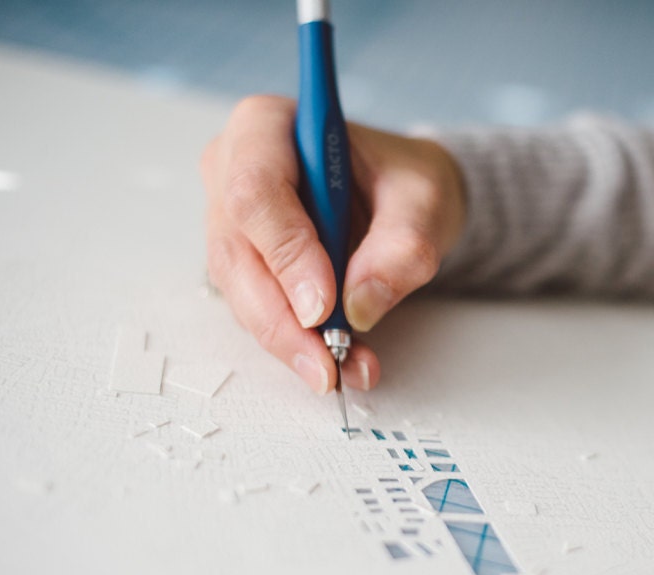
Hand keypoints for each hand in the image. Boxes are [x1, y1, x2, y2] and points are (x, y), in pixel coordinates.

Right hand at [200, 95, 466, 393]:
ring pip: (241, 292)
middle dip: (283, 318)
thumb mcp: (424, 199)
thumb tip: (361, 303)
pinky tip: (337, 363)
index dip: (285, 253)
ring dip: (291, 341)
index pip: (256, 190)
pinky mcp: (243, 264)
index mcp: (268, 126)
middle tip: (328, 362)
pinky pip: (257, 310)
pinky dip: (297, 344)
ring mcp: (229, 220)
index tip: (322, 306)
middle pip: (237, 252)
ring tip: (345, 369)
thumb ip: (402, 245)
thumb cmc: (402, 181)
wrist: (400, 197)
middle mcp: (232, 169)